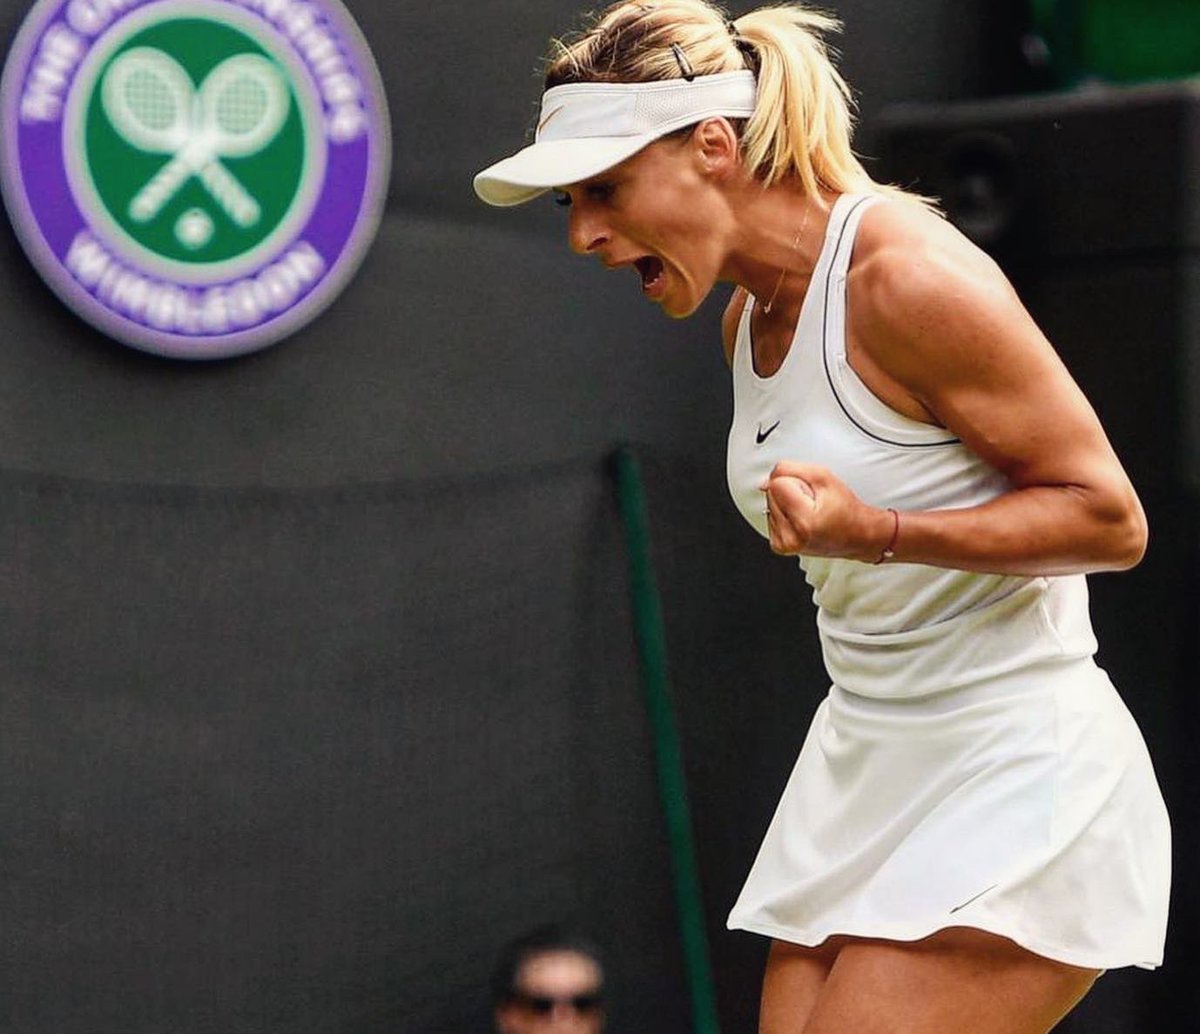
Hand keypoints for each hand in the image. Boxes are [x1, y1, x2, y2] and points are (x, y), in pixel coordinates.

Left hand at [760, 462, 892, 561]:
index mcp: (804, 522)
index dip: (795, 481)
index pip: (776, 483)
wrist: (856, 535)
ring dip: (788, 504)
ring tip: (809, 512)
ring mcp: (784, 545)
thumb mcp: (823, 477)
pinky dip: (785, 515)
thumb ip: (789, 470)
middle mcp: (791, 538)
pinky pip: (771, 517)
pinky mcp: (780, 546)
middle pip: (771, 493)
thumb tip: (764, 481)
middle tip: (812, 502)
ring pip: (770, 504)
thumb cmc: (845, 508)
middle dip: (790, 492)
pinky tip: (802, 520)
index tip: (812, 493)